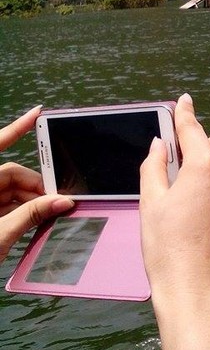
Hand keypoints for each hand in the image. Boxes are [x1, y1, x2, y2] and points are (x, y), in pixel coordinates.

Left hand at [0, 106, 73, 262]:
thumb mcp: (0, 235)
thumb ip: (32, 215)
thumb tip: (62, 201)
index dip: (18, 128)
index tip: (39, 114)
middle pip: (11, 175)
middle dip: (35, 185)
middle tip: (58, 198)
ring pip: (10, 192)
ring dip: (31, 201)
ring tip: (51, 213)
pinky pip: (5, 207)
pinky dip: (21, 212)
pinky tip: (38, 221)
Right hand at [140, 93, 209, 349]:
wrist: (196, 288)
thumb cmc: (166, 246)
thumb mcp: (151, 203)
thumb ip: (155, 166)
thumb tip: (161, 144)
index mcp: (203, 165)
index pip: (193, 129)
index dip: (185, 113)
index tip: (184, 101)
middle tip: (195, 161)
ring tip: (203, 199)